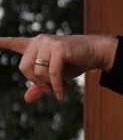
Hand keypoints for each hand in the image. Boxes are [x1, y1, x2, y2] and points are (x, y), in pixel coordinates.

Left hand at [0, 34, 117, 102]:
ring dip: (49, 86)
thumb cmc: (75, 62)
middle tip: (50, 90)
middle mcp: (39, 41)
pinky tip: (62, 94)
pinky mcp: (59, 48)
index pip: (14, 42)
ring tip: (60, 89)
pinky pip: (52, 73)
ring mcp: (49, 43)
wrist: (96, 53)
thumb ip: (40, 85)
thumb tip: (27, 99)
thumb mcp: (56, 75)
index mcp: (36, 44)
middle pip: (24, 68)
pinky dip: (57, 86)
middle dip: (37, 82)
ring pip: (38, 72)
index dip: (2, 43)